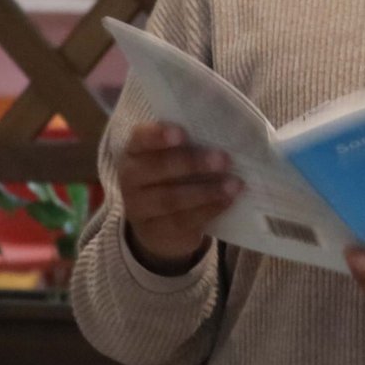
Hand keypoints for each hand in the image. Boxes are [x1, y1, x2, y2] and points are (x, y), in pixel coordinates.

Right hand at [120, 123, 240, 274]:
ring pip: (171, 199)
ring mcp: (139, 208)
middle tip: (224, 159)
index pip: (140, 138)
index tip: (181, 133)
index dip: (158, 135)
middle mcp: (130, 178)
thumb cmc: (173, 179)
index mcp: (135, 152)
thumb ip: (191, 145)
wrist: (158, 226)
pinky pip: (182, 220)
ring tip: (234, 184)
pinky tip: (227, 201)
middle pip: (157, 168)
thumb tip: (228, 132)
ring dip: (206, 191)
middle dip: (192, 163)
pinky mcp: (156, 232)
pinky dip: (208, 210)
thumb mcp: (174, 159)